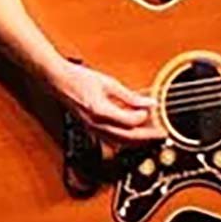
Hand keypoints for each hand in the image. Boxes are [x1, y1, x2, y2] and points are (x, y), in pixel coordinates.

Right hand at [50, 60, 166, 144]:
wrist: (59, 81)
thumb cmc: (79, 79)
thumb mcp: (109, 83)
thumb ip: (130, 96)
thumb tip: (148, 102)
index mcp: (100, 111)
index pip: (129, 122)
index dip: (144, 117)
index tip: (152, 110)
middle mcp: (95, 124)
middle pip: (127, 138)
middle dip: (146, 137)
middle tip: (161, 133)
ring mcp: (92, 129)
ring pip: (119, 142)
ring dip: (137, 140)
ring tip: (151, 135)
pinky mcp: (91, 129)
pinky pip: (111, 140)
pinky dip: (125, 139)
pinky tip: (133, 133)